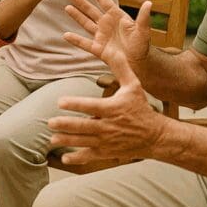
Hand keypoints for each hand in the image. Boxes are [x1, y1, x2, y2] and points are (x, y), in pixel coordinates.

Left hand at [48, 56, 165, 164]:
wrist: (155, 136)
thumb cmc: (141, 108)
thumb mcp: (134, 85)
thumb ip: (120, 67)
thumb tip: (112, 48)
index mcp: (113, 109)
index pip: (91, 106)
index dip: (76, 104)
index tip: (60, 102)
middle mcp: (109, 126)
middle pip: (84, 126)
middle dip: (66, 125)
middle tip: (50, 122)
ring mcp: (107, 141)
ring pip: (84, 142)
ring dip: (67, 141)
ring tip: (52, 139)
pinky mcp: (107, 152)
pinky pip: (90, 156)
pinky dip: (78, 158)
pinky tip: (64, 158)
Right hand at [63, 0, 151, 66]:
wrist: (138, 64)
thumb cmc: (142, 46)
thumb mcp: (143, 31)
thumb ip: (143, 17)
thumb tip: (149, 3)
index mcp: (117, 17)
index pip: (103, 0)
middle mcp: (107, 24)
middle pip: (91, 10)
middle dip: (81, 2)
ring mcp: (101, 36)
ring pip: (86, 23)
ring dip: (77, 16)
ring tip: (67, 7)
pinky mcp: (98, 48)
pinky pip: (84, 43)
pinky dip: (75, 39)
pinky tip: (66, 35)